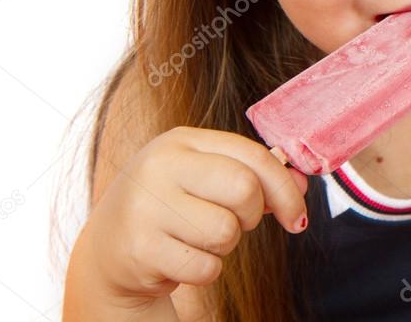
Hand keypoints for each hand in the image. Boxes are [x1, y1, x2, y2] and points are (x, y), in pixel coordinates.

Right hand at [83, 126, 308, 301]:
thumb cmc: (172, 207)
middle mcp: (160, 165)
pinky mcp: (140, 248)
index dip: (284, 187)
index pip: (252, 155)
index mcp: (182, 139)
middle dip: (251, 215)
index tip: (298, 214)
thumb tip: (301, 183)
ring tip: (198, 238)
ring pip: (225, 231)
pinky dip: (205, 270)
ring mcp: (146, 206)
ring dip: (224, 245)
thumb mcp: (206, 178)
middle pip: (244, 189)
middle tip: (236, 223)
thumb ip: (253, 176)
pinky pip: (205, 266)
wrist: (109, 249)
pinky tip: (182, 259)